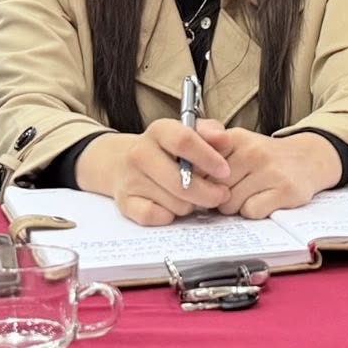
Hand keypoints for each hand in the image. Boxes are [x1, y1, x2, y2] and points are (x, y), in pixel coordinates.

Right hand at [80, 119, 231, 224]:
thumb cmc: (168, 149)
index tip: (225, 172)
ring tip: (193, 196)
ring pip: (174, 203)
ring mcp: (131, 179)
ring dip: (191, 205)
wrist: (122, 162)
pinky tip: (174, 208)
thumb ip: (210, 132)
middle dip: (208, 193)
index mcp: (159, 130)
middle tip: (222, 194)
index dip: (209, 158)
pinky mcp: (125, 202)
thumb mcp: (188, 132)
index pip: (184, 141)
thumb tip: (224, 140)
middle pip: (181, 181)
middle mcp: (140, 153)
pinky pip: (156, 217)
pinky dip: (170, 216)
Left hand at [206, 127, 341, 218]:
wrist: (308, 158)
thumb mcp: (238, 143)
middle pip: (214, 190)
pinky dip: (254, 211)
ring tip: (251, 193)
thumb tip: (182, 177)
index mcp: (236, 138)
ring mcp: (270, 170)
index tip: (205, 184)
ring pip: (230, 204)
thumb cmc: (265, 157)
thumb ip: (208, 152)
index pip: (200, 167)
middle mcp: (253, 151)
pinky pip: (251, 212)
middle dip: (218, 197)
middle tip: (234, 190)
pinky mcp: (285, 190)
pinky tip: (264, 199)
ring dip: (237, 206)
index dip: (199, 182)